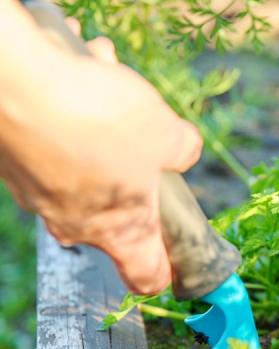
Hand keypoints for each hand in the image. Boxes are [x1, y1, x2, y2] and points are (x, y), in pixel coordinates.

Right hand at [0, 16, 201, 293]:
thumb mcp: (166, 134)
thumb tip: (185, 150)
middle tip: (147, 137)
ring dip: (102, 127)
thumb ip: (183, 151)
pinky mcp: (12, 160)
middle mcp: (74, 223)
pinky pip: (53, 137)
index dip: (165, 271)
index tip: (175, 261)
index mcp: (120, 232)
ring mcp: (38, 193)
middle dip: (136, 171)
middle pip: (117, 213)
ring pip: (85, 164)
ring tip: (110, 80)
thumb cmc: (98, 121)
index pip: (146, 276)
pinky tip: (81, 65)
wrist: (16, 82)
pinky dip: (70, 107)